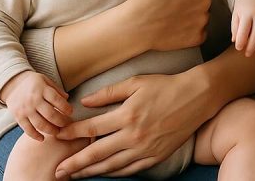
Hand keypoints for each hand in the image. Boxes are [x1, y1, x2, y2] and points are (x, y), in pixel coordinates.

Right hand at [0, 71, 72, 140]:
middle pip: (50, 114)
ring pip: (40, 124)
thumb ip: (57, 90)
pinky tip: (42, 138)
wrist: (13, 84)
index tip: (70, 112)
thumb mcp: (46, 81)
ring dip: (50, 130)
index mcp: (42, 89)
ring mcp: (25, 109)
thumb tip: (67, 99)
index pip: (57, 100)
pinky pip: (27, 129)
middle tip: (67, 125)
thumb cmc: (34, 83)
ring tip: (57, 132)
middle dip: (61, 121)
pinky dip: (35, 135)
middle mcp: (33, 100)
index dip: (66, 108)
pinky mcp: (18, 117)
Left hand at [55, 69, 218, 178]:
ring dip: (90, 172)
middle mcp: (134, 135)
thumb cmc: (166, 86)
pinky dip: (113, 173)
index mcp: (127, 115)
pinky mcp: (156, 156)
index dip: (73, 133)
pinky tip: (103, 173)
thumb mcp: (136, 82)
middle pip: (97, 153)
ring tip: (75, 176)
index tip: (58, 136)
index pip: (92, 128)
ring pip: (111, 166)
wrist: (197, 97)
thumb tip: (84, 102)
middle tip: (58, 171)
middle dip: (74, 163)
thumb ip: (109, 93)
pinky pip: (129, 170)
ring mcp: (145, 149)